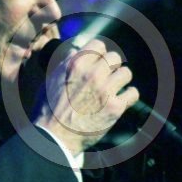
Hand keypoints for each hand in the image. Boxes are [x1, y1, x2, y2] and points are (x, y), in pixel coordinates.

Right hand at [35, 39, 138, 155]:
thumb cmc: (49, 110)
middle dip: (111, 66)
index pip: (98, 45)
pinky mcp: (115, 107)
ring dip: (121, 80)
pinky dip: (128, 97)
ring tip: (115, 88)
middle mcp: (92, 73)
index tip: (99, 61)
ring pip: (126, 73)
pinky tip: (121, 100)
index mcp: (76, 64)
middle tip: (107, 76)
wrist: (54, 137)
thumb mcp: (51, 79)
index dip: (99, 53)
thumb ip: (66, 63)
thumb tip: (76, 50)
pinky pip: (132, 93)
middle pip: (115, 57)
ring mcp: (105, 90)